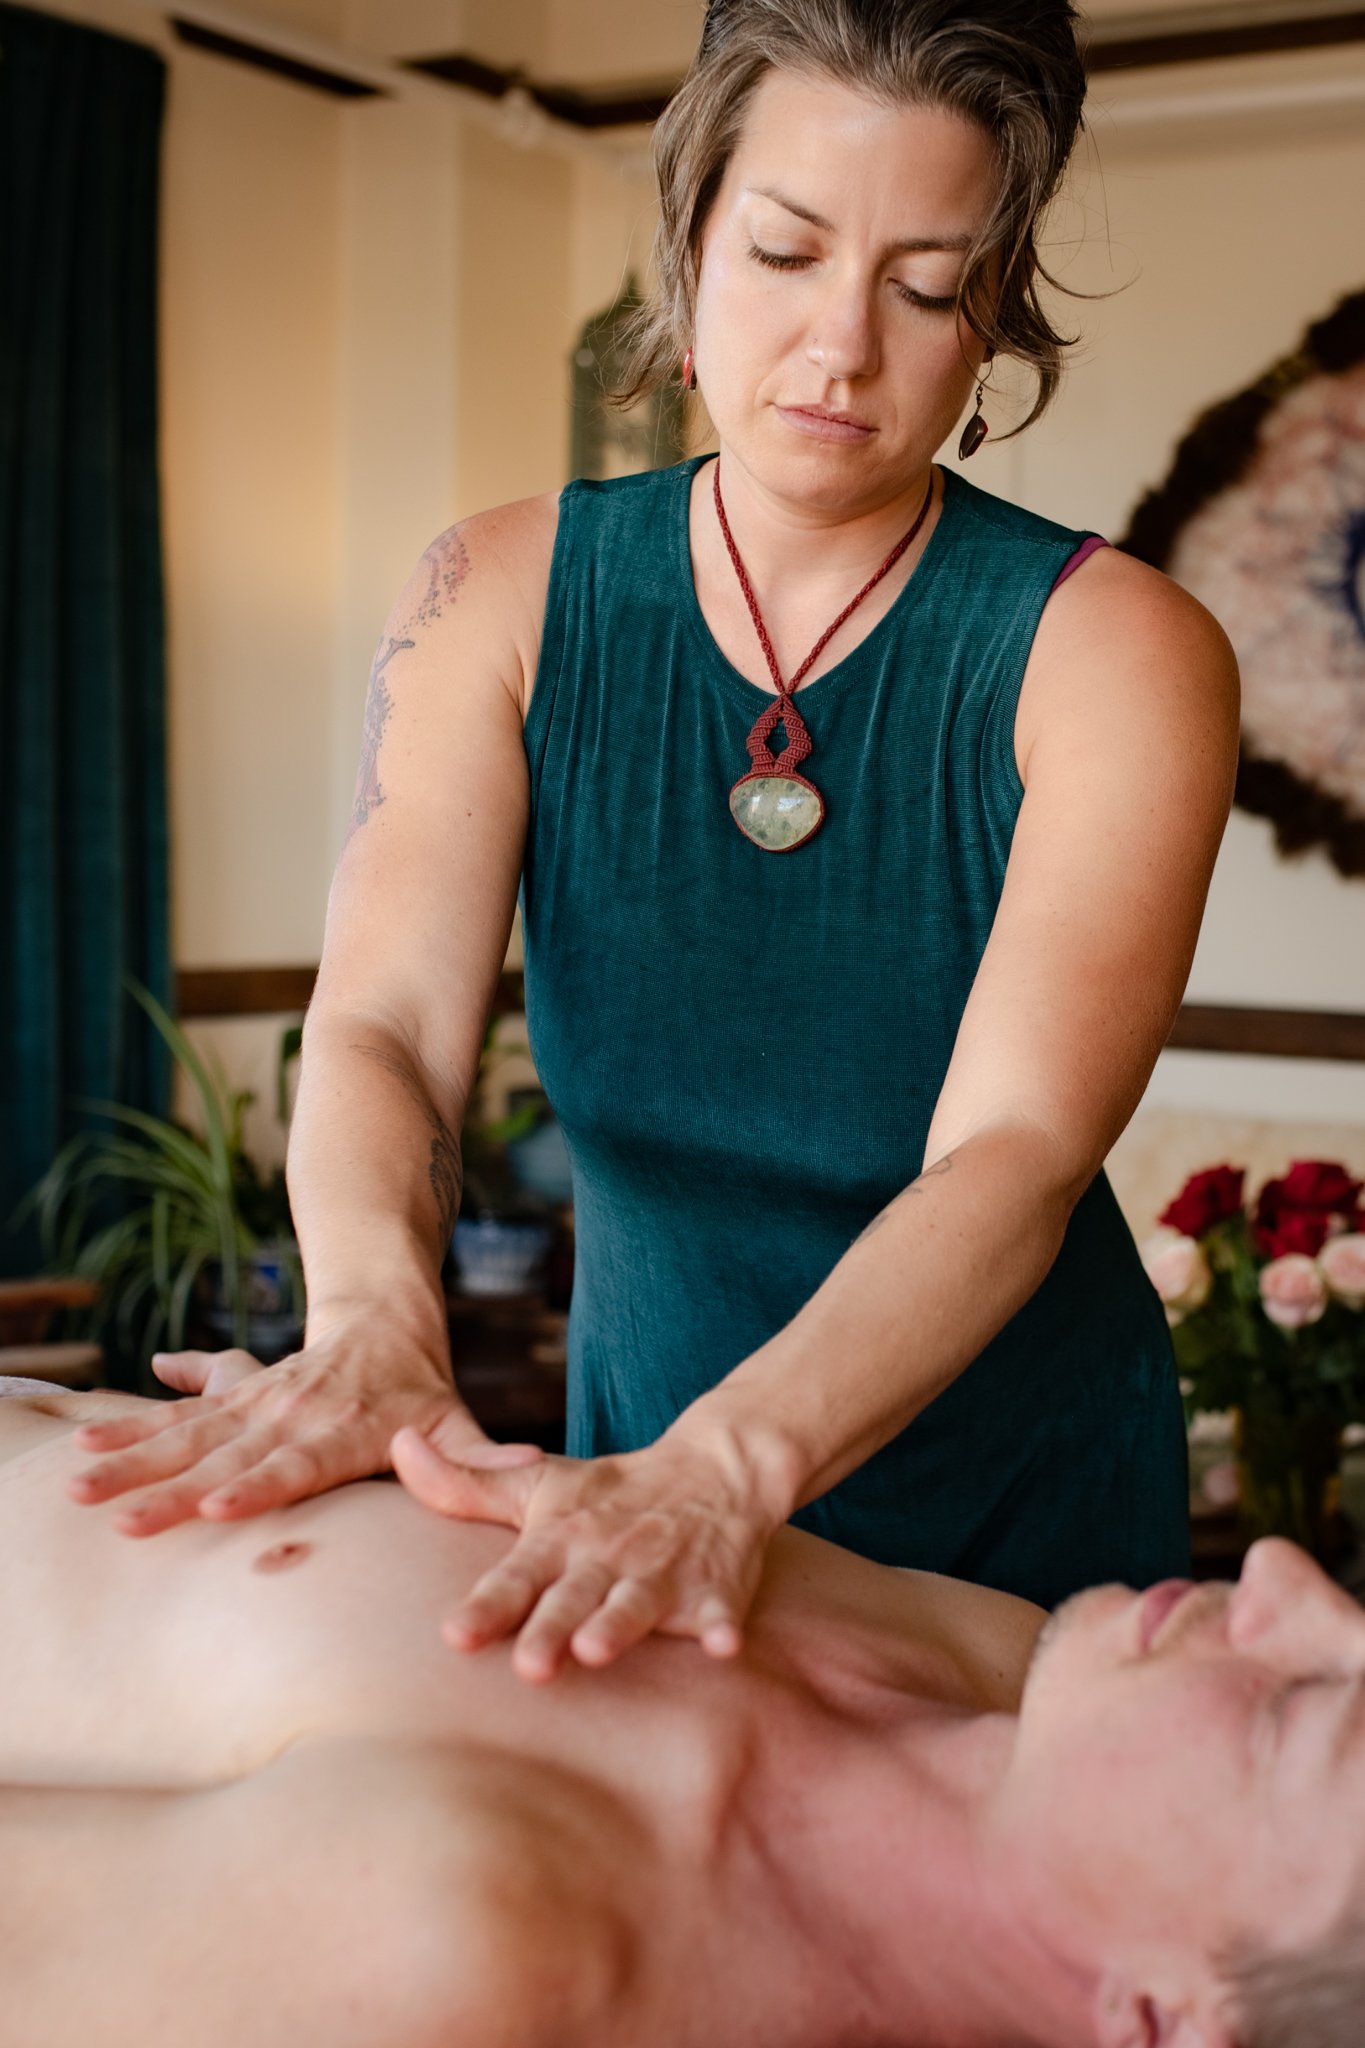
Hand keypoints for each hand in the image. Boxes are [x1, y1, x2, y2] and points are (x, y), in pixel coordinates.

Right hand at [67, 1310, 542, 1537]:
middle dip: (167, 1486)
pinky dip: (131, 1427)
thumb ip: (479, 1456)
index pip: (293, 1465)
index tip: (212, 1505)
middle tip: (117, 1515)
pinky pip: (175, 1413)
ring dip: (131, 1456)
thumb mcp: (455, 1419)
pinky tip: (82, 1444)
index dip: (255, 1485)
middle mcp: (289, 1415)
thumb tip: (526, 1470)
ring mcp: (255, 1403)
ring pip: (187, 1432)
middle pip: (223, 1456)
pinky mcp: (232, 1395)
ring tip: (79, 1478)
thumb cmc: (422, 1389)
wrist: (381, 1313)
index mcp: (340, 1431)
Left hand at [390, 1424, 782, 1683]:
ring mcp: (663, 1572)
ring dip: (620, 1624)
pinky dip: (725, 1627)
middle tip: (529, 1666)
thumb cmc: (610, 1494)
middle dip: (551, 1628)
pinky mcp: (716, 1588)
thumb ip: (465, 1485)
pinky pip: (723, 1611)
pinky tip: (724, 1645)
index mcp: (560, 1538)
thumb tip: (398, 1445)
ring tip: (597, 1649)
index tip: (455, 1635)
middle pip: (573, 1597)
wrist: (714, 1467)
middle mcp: (607, 1557)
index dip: (488, 1606)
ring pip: (637, 1603)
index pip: (516, 1576)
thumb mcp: (538, 1484)